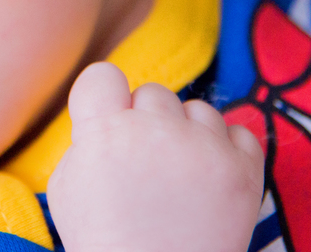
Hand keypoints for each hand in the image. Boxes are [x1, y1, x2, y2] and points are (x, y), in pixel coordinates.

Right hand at [46, 62, 263, 251]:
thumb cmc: (106, 241)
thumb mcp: (67, 188)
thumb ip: (86, 140)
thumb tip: (114, 115)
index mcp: (103, 133)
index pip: (102, 75)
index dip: (106, 97)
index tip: (111, 120)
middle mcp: (155, 131)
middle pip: (153, 92)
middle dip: (148, 122)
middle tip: (146, 164)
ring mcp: (203, 148)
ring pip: (198, 109)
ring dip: (189, 135)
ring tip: (180, 178)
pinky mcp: (243, 170)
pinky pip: (241, 132)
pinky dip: (227, 151)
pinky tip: (210, 179)